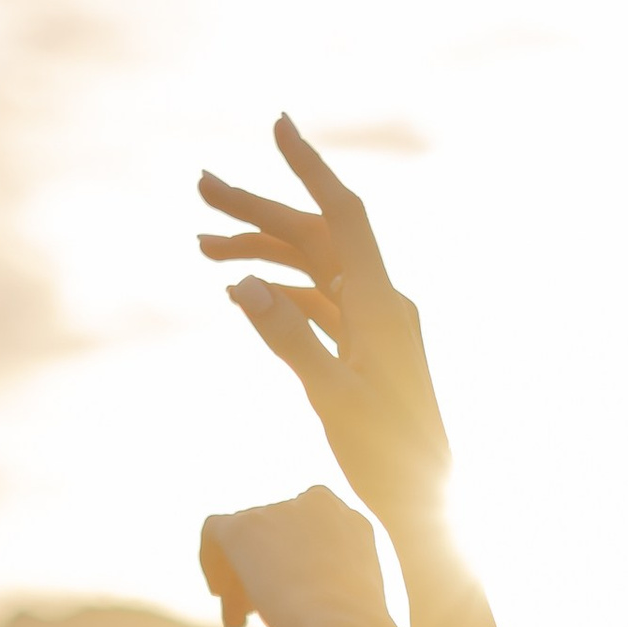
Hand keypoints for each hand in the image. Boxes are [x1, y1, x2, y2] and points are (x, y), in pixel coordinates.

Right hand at [198, 117, 451, 544]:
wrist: (426, 502)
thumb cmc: (387, 456)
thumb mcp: (331, 397)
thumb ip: (288, 338)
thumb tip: (244, 286)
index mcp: (380, 304)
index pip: (341, 214)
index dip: (308, 167)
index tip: (277, 124)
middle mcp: (380, 303)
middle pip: (314, 236)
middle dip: (258, 209)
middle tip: (201, 187)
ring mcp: (373, 325)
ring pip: (311, 269)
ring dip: (260, 253)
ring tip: (202, 248)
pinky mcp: (364, 350)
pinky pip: (317, 304)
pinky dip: (280, 293)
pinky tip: (241, 294)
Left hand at [198, 490, 412, 626]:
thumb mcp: (351, 603)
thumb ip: (329, 587)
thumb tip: (295, 598)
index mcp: (350, 522)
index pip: (310, 534)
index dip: (292, 566)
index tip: (286, 600)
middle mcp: (319, 505)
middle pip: (276, 535)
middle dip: (263, 573)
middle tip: (255, 615)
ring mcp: (281, 511)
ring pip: (247, 540)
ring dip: (240, 578)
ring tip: (237, 620)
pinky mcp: (246, 526)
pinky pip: (214, 530)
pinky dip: (210, 559)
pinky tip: (217, 593)